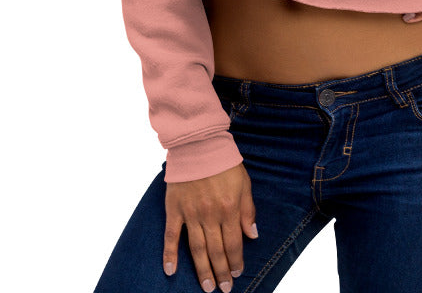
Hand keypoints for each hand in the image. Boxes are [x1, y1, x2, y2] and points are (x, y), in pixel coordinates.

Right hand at [163, 162, 257, 290]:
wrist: (199, 143)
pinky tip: (171, 271)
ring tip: (207, 287)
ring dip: (202, 270)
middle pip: (216, 251)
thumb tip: (252, 235)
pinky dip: (169, 255)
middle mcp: (210, 215)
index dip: (236, 261)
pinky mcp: (174, 209)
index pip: (234, 243)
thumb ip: (248, 210)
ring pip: (197, 249)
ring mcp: (191, 213)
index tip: (237, 274)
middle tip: (224, 289)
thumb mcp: (244, 182)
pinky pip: (171, 236)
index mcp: (229, 208)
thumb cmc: (224, 162)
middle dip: (221, 273)